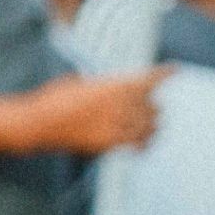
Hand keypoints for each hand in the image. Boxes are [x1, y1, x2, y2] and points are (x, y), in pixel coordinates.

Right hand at [29, 68, 166, 155]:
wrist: (38, 123)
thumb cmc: (53, 99)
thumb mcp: (79, 82)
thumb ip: (102, 86)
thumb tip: (111, 89)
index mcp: (113, 84)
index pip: (149, 79)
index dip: (166, 74)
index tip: (175, 69)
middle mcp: (120, 103)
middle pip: (152, 104)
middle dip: (152, 105)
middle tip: (152, 107)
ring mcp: (117, 124)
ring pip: (149, 125)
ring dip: (151, 124)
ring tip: (152, 125)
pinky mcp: (110, 142)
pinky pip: (138, 143)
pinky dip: (144, 143)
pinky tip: (144, 144)